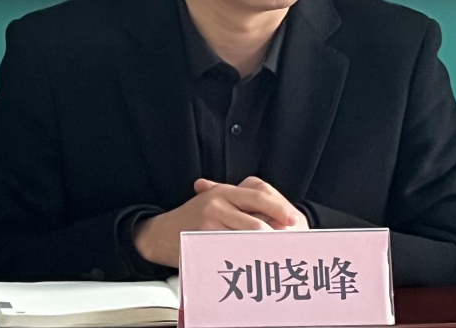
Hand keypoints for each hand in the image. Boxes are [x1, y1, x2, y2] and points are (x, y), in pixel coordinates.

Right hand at [133, 178, 300, 266]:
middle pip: (257, 219)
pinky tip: (254, 263)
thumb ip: (240, 202)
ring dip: (264, 248)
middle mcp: (218, 202)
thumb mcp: (215, 200)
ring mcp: (210, 221)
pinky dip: (245, 257)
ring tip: (277, 255)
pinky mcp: (203, 238)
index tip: (294, 220)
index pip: (260, 196)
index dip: (280, 208)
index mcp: (225, 191)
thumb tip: (274, 213)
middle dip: (276, 234)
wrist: (161, 233)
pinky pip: (231, 249)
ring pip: (247, 237)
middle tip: (290, 243)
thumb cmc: (191, 218)